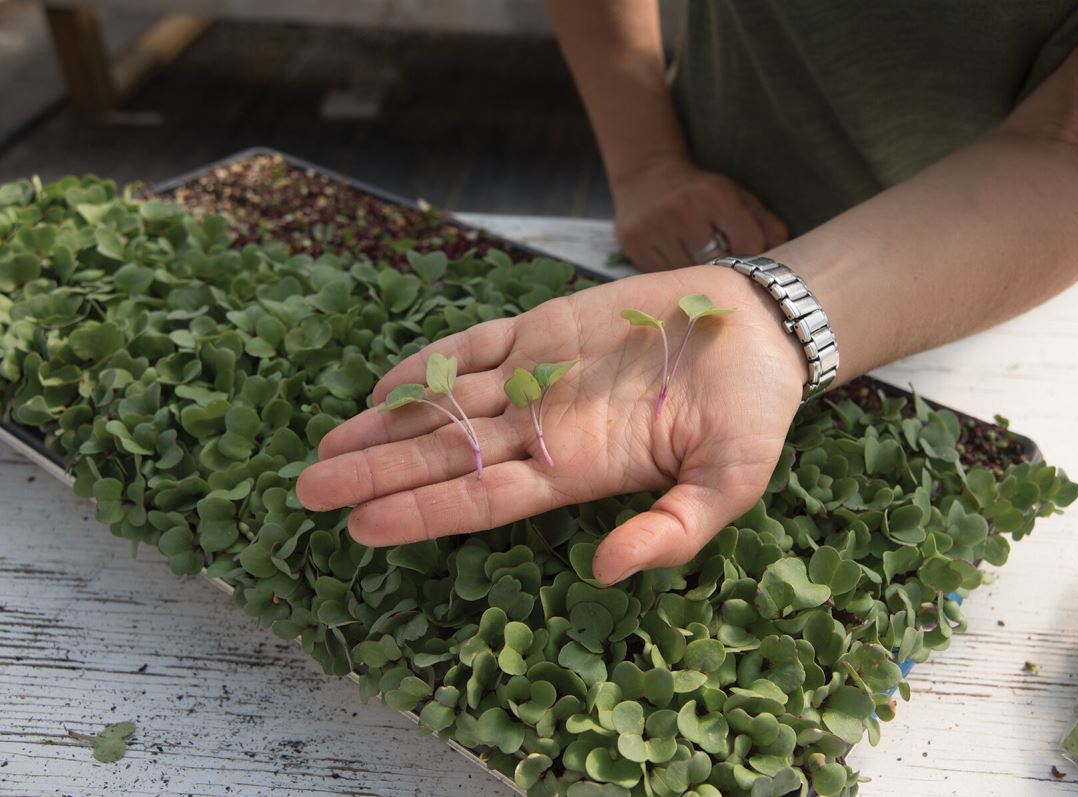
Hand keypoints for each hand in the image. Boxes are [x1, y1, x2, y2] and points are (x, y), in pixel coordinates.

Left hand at [296, 266, 806, 583]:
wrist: (760, 329)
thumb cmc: (752, 411)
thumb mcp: (730, 483)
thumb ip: (674, 530)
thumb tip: (608, 571)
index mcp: (578, 469)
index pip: (483, 500)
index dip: (422, 513)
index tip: (359, 527)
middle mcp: (544, 429)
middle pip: (444, 458)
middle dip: (376, 473)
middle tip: (305, 492)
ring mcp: (539, 378)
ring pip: (447, 405)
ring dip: (386, 425)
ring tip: (326, 446)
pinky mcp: (545, 329)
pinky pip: (475, 348)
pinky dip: (431, 364)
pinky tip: (387, 386)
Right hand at [612, 156, 788, 270]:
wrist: (646, 176)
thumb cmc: (702, 193)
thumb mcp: (737, 196)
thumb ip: (766, 224)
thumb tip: (786, 261)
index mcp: (716, 194)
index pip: (749, 244)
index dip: (755, 258)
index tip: (752, 264)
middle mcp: (683, 209)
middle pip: (718, 263)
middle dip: (727, 272)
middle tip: (730, 276)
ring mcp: (655, 228)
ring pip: (689, 275)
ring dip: (699, 279)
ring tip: (702, 272)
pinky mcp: (633, 244)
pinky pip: (663, 276)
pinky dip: (674, 279)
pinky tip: (677, 267)